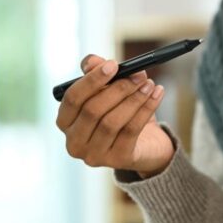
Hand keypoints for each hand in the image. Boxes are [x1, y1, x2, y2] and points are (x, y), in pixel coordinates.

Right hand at [56, 54, 174, 177]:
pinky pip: (131, 131)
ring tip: (149, 84)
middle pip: (93, 111)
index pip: (72, 99)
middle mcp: (74, 142)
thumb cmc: (118, 110)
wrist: (144, 142)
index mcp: (65, 121)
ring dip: (134, 99)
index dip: (92, 80)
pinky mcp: (117, 160)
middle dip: (118, 89)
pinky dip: (146, 109)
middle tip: (138, 74)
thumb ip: (96, 71)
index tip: (113, 64)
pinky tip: (157, 94)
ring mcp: (94, 155)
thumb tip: (93, 62)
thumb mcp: (107, 88)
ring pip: (112, 122)